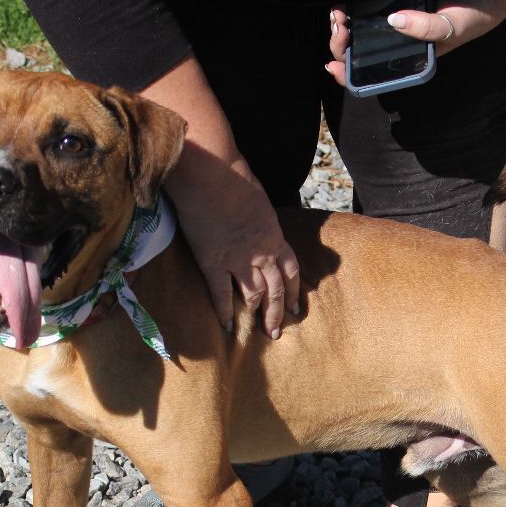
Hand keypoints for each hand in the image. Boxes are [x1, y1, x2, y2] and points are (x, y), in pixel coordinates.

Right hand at [166, 155, 299, 336]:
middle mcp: (261, 253)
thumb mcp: (258, 199)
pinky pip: (221, 294)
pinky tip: (227, 327)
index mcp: (274, 236)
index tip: (294, 309)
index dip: (292, 292)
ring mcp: (238, 260)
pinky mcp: (213, 263)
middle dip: (276, 313)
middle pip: (274, 290)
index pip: (290, 271)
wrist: (212, 174)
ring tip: (256, 330)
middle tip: (275, 331)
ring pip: (253, 296)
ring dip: (255, 314)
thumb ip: (259, 216)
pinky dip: (225, 312)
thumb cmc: (233, 177)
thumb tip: (254, 218)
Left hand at [326, 0, 505, 84]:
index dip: (348, 74)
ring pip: (359, 27)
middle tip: (339, 29)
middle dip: (341, 43)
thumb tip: (394, 21)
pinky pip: (371, 3)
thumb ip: (425, 29)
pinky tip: (348, 1)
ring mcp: (395, 19)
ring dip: (343, 24)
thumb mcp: (450, 29)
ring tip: (338, 14)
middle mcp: (397, 41)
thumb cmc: (471, 16)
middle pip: (359, 50)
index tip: (333, 65)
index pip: (372, 74)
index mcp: (407, 58)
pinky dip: (356, 2)